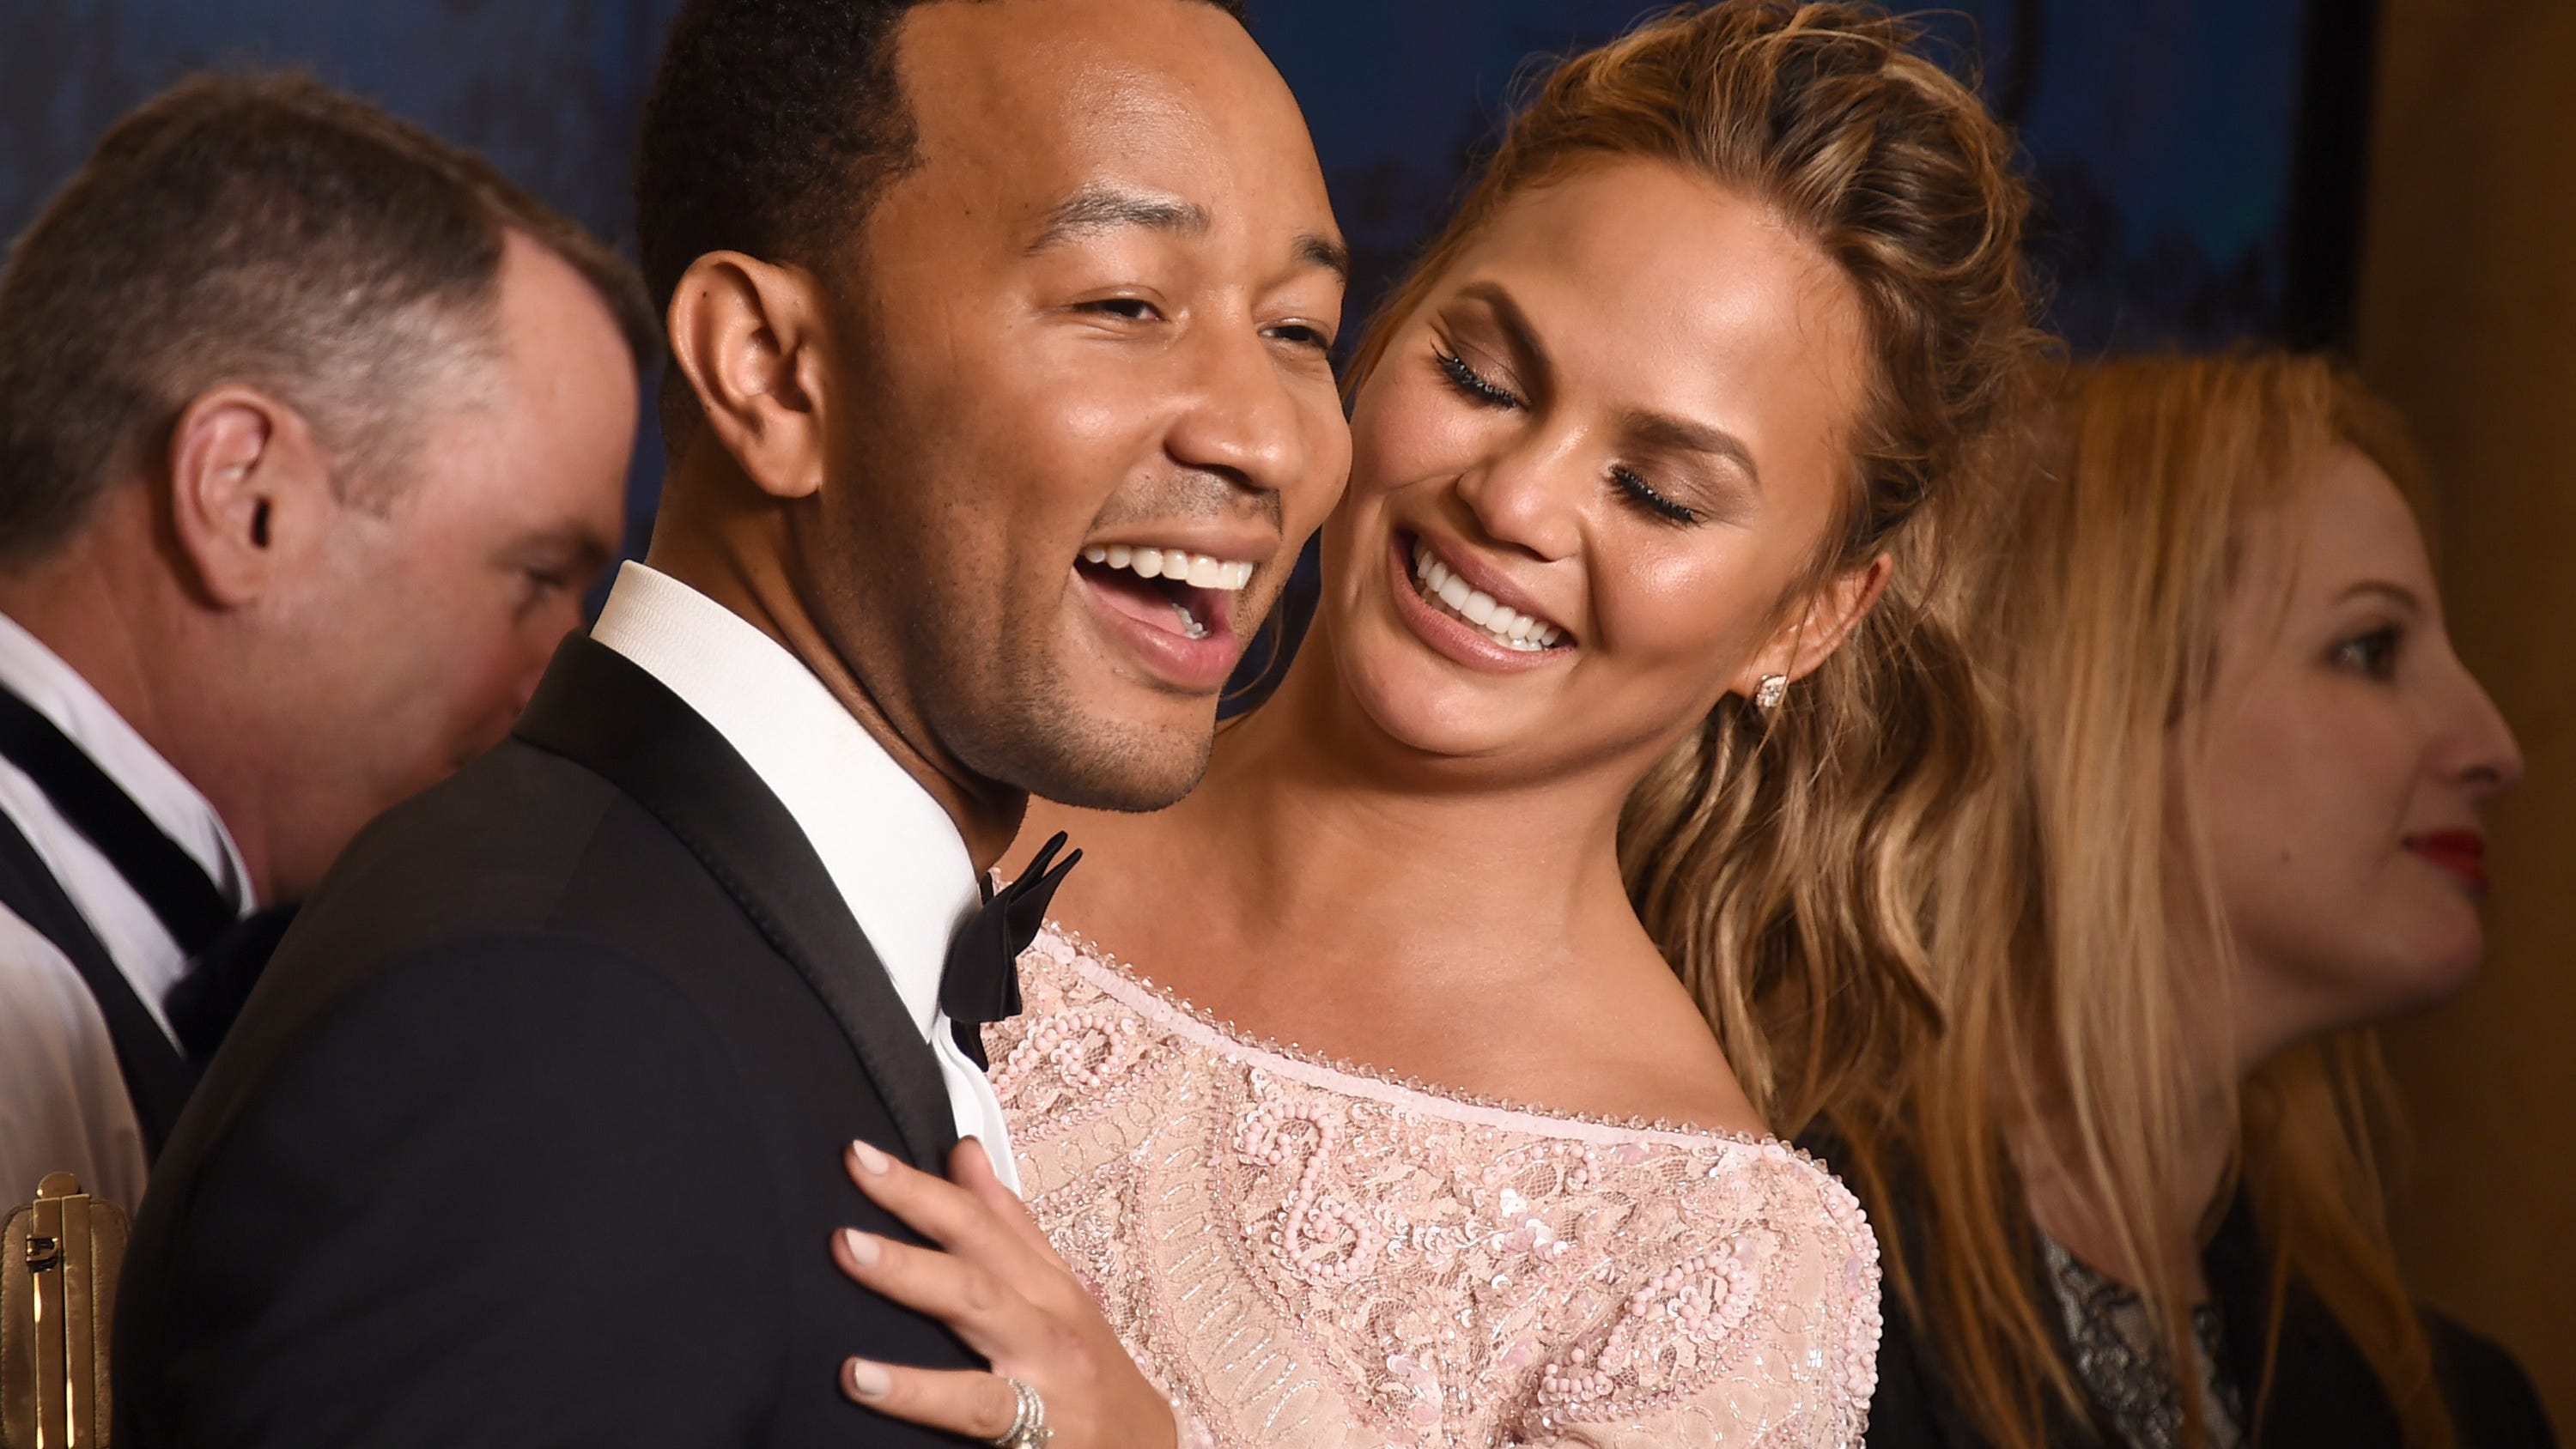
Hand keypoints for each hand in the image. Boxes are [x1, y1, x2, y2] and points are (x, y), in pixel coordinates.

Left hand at [832, 1138, 1176, 1448]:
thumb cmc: (1093, 1374)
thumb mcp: (1059, 1296)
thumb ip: (1009, 1227)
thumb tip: (964, 1154)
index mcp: (1049, 1285)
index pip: (982, 1218)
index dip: (925, 1183)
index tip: (863, 1154)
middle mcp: (1049, 1318)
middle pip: (979, 1248)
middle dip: (918, 1205)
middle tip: (857, 1172)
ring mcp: (1046, 1372)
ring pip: (979, 1308)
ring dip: (912, 1275)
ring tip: (850, 1251)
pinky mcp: (1038, 1430)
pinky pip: (973, 1405)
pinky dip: (916, 1391)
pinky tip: (864, 1379)